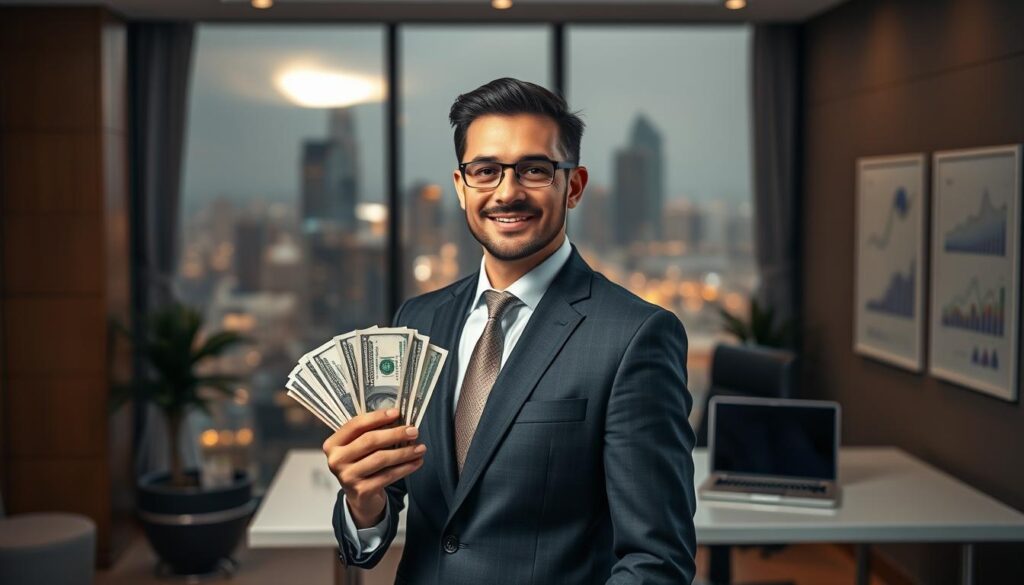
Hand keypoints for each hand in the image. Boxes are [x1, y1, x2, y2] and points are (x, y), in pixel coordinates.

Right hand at [323, 408, 425, 527]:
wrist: (360, 498)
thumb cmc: (361, 465)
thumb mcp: (358, 448)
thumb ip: (370, 432)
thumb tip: (397, 417)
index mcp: (333, 444)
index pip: (356, 425)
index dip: (377, 417)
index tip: (397, 413)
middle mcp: (336, 460)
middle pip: (369, 441)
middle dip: (395, 434)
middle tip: (414, 431)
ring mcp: (347, 477)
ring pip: (381, 459)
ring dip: (404, 452)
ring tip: (420, 448)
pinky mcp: (361, 491)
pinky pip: (388, 475)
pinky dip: (405, 467)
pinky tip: (416, 462)